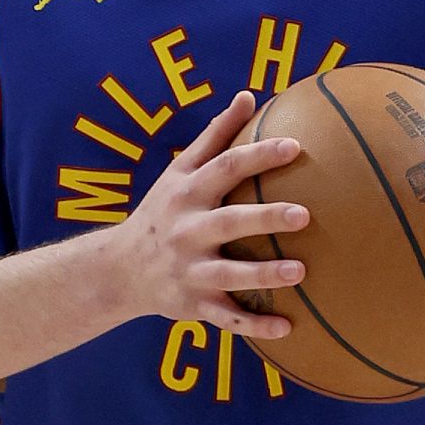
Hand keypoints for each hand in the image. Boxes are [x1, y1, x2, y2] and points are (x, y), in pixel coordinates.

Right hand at [98, 91, 307, 335]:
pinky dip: (255, 326)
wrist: (119, 269)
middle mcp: (188, 231)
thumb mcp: (179, 172)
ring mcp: (190, 270)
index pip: (225, 168)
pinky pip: (227, 318)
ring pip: (230, 274)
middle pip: (230, 221)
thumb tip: (249, 96)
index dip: (258, 156)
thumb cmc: (162, 212)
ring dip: (264, 274)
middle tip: (305, 215)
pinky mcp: (194, 303)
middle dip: (266, 218)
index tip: (294, 146)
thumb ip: (215, 136)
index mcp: (188, 194)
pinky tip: (288, 327)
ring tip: (300, 272)